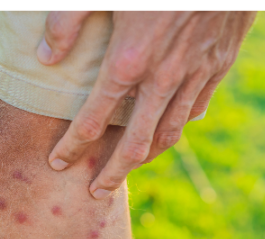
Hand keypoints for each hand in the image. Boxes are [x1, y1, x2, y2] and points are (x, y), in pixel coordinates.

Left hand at [38, 9, 256, 198]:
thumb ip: (67, 20)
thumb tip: (45, 57)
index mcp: (128, 59)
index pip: (92, 120)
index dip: (72, 146)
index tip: (57, 162)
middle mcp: (162, 77)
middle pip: (134, 144)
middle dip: (111, 173)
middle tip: (95, 192)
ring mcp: (195, 74)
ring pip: (169, 133)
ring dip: (146, 157)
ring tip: (128, 169)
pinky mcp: (219, 64)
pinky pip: (197, 108)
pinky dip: (179, 125)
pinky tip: (167, 130)